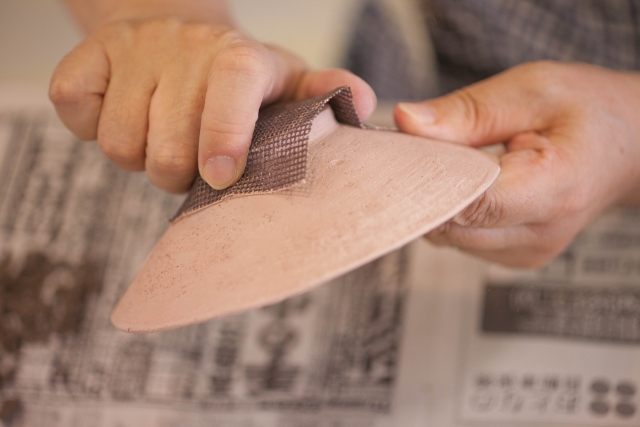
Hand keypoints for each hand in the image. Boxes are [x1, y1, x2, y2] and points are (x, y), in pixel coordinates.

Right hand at [50, 17, 375, 192]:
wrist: (179, 36)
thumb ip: (326, 93)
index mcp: (239, 56)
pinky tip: (127, 117)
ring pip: (119, 142)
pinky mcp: (86, 58)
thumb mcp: (288, 82)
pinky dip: (93, 130)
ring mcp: (131, 49)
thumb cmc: (240, 78)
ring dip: (140, 158)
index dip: (225, 136)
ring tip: (164, 138)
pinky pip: (74, 114)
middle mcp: (184, 45)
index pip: (232, 87)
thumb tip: (365, 103)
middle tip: (195, 162)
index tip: (221, 177)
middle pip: (165, 147)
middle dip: (179, 173)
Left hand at [394, 61, 639, 267]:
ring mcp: (527, 252)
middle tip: (417, 149)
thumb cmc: (586, 110)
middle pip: (452, 227)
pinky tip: (468, 183)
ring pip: (450, 237)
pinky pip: (462, 239)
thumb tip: (406, 122)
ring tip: (454, 162)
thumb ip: (467, 111)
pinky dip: (453, 212)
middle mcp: (540, 234)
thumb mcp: (531, 90)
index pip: (471, 204)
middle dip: (425, 189)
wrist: (629, 145)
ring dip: (438, 201)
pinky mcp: (515, 256)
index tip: (401, 156)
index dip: (427, 183)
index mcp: (554, 189)